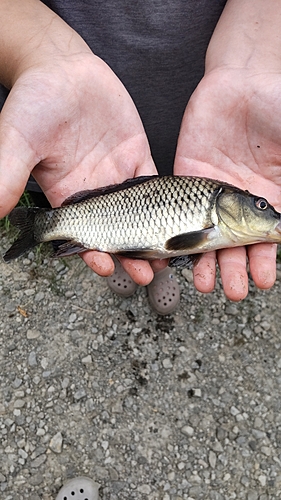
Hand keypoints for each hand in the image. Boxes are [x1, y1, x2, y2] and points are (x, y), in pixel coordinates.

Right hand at [0, 51, 159, 283]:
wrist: (62, 69)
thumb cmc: (34, 101)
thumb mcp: (18, 137)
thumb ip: (7, 173)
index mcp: (65, 197)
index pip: (80, 236)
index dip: (91, 254)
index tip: (104, 267)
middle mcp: (93, 194)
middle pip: (115, 233)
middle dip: (129, 256)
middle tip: (145, 274)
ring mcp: (117, 177)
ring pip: (140, 216)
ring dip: (152, 238)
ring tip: (167, 257)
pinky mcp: (136, 158)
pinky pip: (155, 183)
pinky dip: (168, 202)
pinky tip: (180, 218)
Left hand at [174, 68, 280, 299]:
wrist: (240, 81)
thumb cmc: (276, 105)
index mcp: (269, 197)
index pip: (267, 238)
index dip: (266, 260)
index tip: (264, 280)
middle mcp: (239, 203)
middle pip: (237, 244)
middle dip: (236, 269)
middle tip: (235, 291)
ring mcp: (210, 193)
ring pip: (207, 235)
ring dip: (207, 263)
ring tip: (206, 285)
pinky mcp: (185, 179)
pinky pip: (178, 211)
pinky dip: (177, 234)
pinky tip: (176, 256)